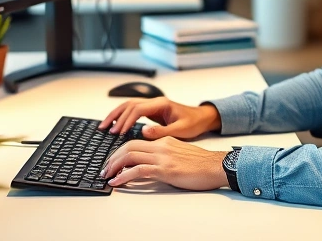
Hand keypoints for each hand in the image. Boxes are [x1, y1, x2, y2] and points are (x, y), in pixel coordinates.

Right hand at [99, 97, 220, 139]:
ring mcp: (153, 105)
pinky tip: (115, 125)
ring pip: (129, 106)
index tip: (118, 132)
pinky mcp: (152, 111)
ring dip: (116, 115)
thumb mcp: (180, 130)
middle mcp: (155, 102)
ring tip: (104, 126)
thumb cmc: (194, 123)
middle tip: (105, 130)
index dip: (126, 121)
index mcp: (162, 104)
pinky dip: (122, 117)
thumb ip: (162, 132)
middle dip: (116, 117)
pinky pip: (133, 111)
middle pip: (129, 105)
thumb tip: (144, 131)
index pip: (138, 109)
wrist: (202, 118)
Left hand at [100, 136, 228, 190]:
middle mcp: (161, 146)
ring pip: (130, 156)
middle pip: (128, 146)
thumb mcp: (179, 153)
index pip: (135, 142)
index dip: (120, 151)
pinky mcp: (165, 170)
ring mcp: (162, 157)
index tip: (113, 161)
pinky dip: (124, 176)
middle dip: (112, 158)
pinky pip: (138, 170)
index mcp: (164, 141)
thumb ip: (164, 154)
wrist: (216, 166)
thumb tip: (150, 163)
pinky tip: (117, 182)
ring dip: (114, 166)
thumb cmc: (201, 164)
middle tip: (105, 169)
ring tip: (107, 176)